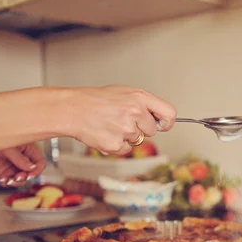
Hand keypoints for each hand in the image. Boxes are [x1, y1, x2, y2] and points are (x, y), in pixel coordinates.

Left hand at [0, 143, 45, 186]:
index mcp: (27, 149)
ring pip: (22, 180)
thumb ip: (20, 158)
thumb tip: (31, 168)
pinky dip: (7, 183)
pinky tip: (3, 179)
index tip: (30, 174)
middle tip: (18, 177)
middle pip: (31, 173)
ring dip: (17, 182)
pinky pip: (9, 182)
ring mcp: (13, 167)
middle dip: (26, 177)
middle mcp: (22, 159)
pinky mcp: (3, 173)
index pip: (39, 162)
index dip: (37, 170)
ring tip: (10, 180)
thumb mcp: (8, 147)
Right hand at [61, 85, 176, 155]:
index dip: (167, 122)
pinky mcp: (117, 144)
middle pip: (152, 130)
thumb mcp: (124, 92)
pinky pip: (126, 149)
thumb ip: (144, 104)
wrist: (72, 109)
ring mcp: (127, 130)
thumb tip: (159, 120)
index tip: (163, 125)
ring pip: (138, 141)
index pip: (169, 113)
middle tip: (122, 121)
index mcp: (139, 97)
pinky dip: (118, 144)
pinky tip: (107, 133)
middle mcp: (136, 112)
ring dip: (127, 136)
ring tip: (111, 125)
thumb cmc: (95, 100)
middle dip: (141, 128)